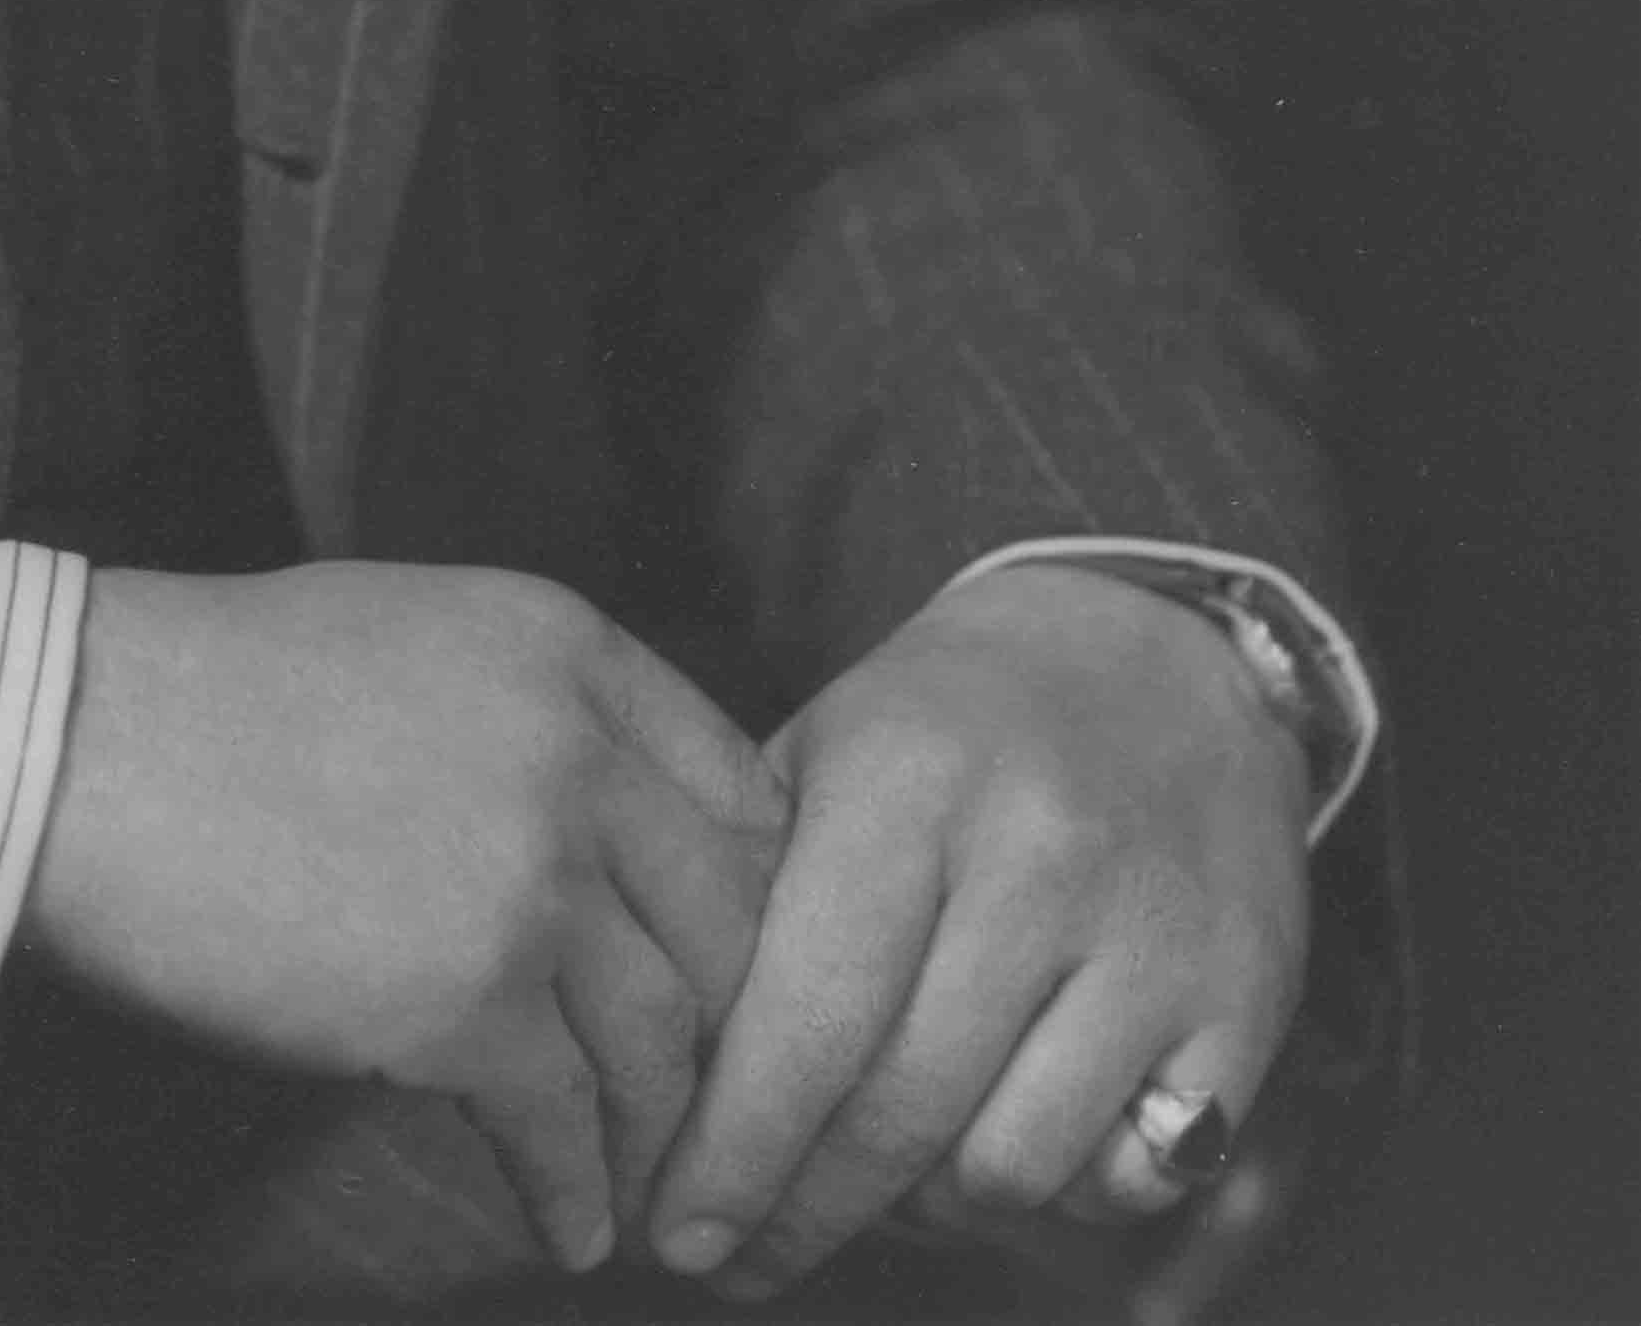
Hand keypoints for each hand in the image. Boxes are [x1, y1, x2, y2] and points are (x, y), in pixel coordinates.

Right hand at [23, 560, 787, 1273]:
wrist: (73, 746)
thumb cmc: (214, 691)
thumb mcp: (410, 633)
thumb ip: (532, 713)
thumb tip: (608, 835)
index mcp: (567, 648)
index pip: (739, 794)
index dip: (744, 903)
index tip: (725, 979)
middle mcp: (576, 755)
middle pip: (728, 929)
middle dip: (725, 1036)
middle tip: (706, 1112)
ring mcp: (530, 881)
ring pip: (664, 1042)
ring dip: (656, 1135)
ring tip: (642, 1191)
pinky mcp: (466, 1004)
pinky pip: (568, 1129)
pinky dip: (573, 1193)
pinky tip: (565, 1226)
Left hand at [644, 561, 1313, 1297]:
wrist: (1165, 655)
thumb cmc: (957, 722)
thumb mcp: (832, 747)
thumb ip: (752, 888)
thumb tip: (664, 1068)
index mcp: (910, 779)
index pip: (807, 1015)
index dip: (736, 1150)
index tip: (677, 1231)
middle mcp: (1040, 854)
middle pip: (901, 1110)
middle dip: (806, 1211)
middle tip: (744, 1257)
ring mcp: (1155, 934)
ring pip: (1011, 1167)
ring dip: (930, 1205)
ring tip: (886, 1176)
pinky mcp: (1246, 1003)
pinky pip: (1127, 1178)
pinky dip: (1056, 1193)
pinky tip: (1010, 1136)